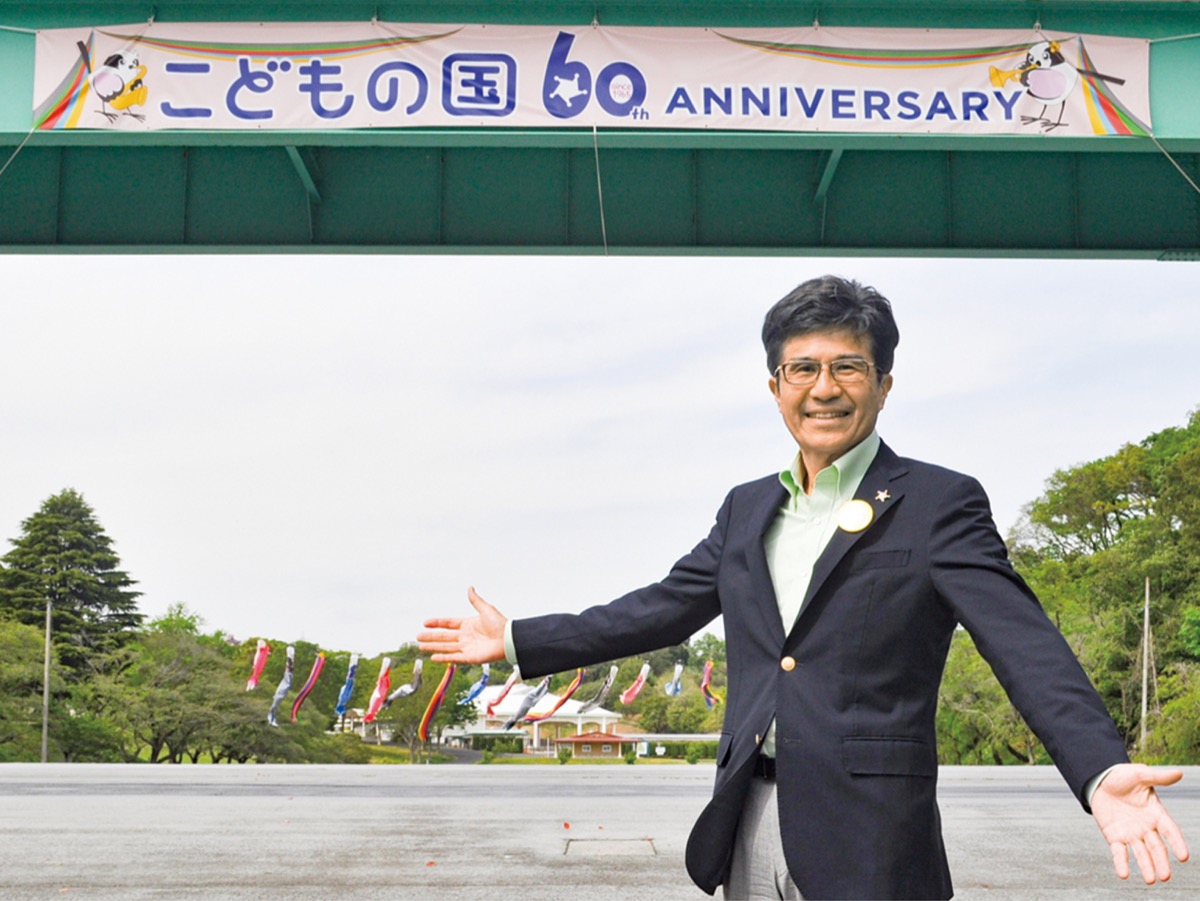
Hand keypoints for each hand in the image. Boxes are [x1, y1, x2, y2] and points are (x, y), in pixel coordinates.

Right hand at [417, 587, 506, 663]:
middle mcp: (465, 636)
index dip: (437, 623)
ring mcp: (466, 647)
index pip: (448, 623)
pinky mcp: (469, 657)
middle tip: (418, 637)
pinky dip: (443, 658)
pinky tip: (433, 657)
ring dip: (433, 647)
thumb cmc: (500, 624)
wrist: (508, 639)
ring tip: (420, 647)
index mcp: (468, 624)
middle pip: (444, 637)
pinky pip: (454, 658)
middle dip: (431, 637)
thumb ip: (475, 600)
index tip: (425, 623)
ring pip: (445, 647)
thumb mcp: (486, 609)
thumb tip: (470, 588)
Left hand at [1091, 763, 1188, 883]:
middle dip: (1161, 862)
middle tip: (1165, 877)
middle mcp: (1146, 828)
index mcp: (1156, 814)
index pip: (1170, 831)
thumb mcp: (1140, 775)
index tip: (1184, 857)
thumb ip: (1158, 777)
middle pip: (1157, 848)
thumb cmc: (1123, 777)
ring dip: (1146, 866)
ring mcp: (1131, 834)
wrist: (1099, 780)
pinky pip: (1119, 852)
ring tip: (1150, 880)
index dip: (1177, 843)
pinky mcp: (1114, 836)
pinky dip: (1121, 863)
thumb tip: (1179, 773)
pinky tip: (1124, 874)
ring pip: (1141, 853)